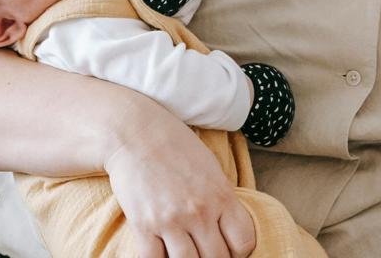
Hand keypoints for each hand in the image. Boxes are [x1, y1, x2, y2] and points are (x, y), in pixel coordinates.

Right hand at [105, 112, 256, 257]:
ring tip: (184, 252)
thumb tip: (229, 228)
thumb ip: (222, 200)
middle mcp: (200, 211)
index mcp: (222, 195)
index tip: (228, 248)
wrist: (138, 134)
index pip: (243, 242)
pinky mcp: (144, 225)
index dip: (239, 252)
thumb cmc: (178, 148)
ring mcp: (172, 220)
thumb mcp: (212, 169)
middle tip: (204, 251)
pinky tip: (160, 252)